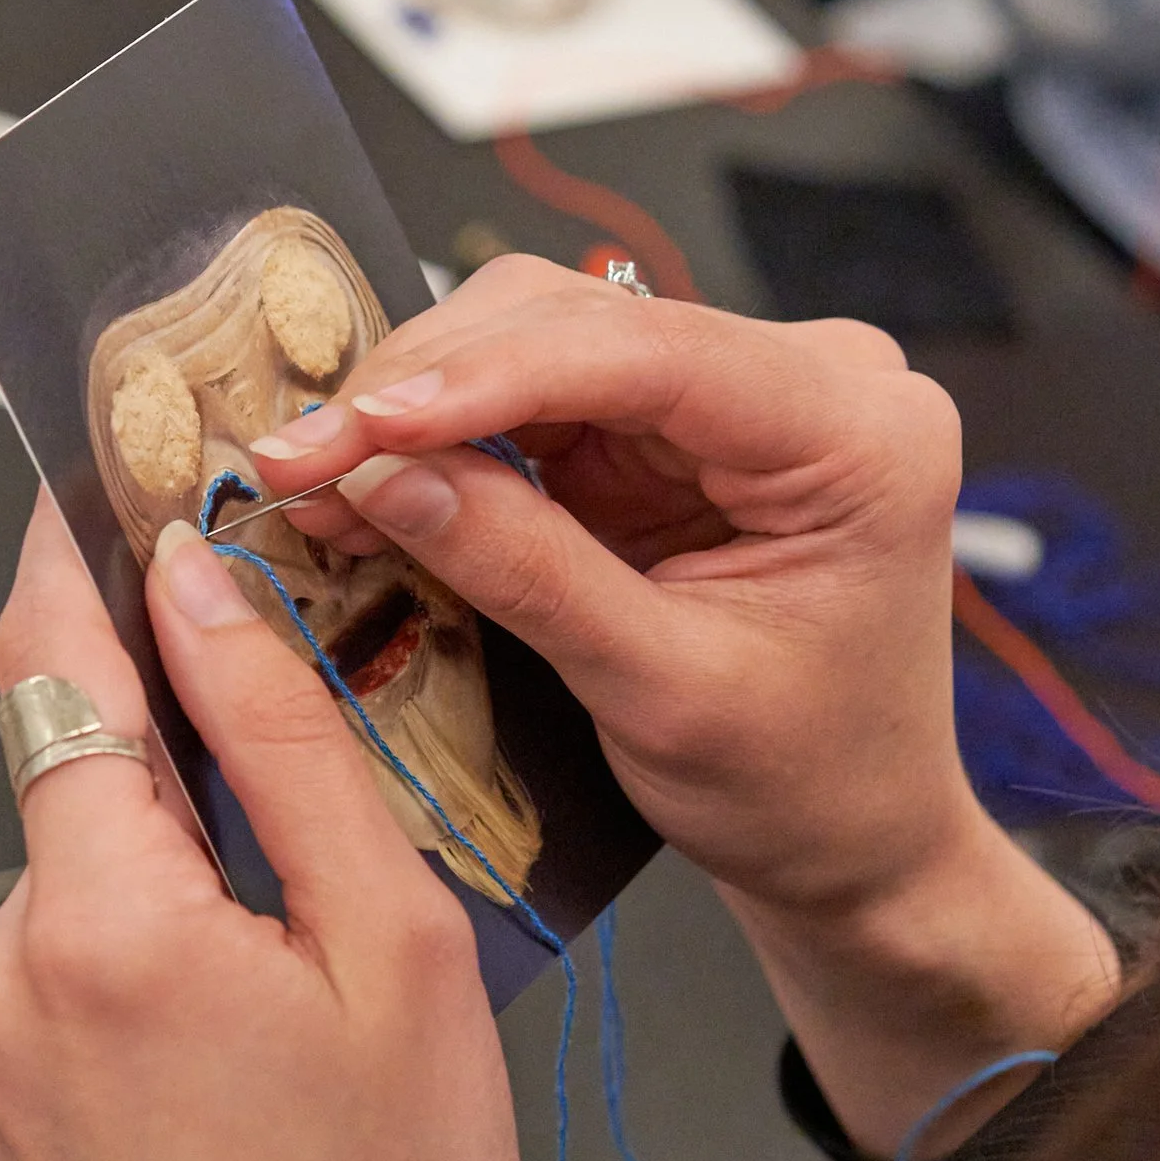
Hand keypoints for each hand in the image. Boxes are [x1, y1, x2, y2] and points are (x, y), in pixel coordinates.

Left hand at [0, 495, 520, 1160]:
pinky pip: (79, 940)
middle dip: (182, 691)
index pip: (50, 650)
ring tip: (332, 883)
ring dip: (189, 821)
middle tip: (318, 652)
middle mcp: (1, 969)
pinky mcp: (1, 1093)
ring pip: (87, 848)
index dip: (84, 530)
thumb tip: (204, 584)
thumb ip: (287, 743)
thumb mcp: (394, 955)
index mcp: (99, 918)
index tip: (123, 446)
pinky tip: (275, 979)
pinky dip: (167, 913)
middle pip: (76, 747)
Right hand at [242, 258, 972, 916]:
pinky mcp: (675, 427)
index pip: (656, 352)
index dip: (495, 374)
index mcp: (859, 432)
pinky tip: (367, 478)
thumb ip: (529, 573)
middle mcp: (812, 378)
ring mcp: (738, 394)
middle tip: (300, 460)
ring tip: (315, 476)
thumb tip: (385, 474)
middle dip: (430, 386)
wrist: (853, 839)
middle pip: (585, 320)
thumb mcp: (662, 694)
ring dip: (421, 403)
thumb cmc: (802, 783)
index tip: (366, 421)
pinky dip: (447, 436)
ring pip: (544, 338)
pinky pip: (541, 396)